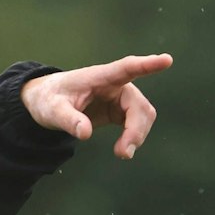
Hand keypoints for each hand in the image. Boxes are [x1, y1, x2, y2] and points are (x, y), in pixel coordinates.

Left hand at [20, 53, 167, 159]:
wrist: (47, 102)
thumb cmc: (49, 99)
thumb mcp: (52, 110)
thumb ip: (69, 120)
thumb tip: (86, 134)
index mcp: (100, 77)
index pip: (127, 68)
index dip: (147, 65)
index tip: (167, 60)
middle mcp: (116, 85)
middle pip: (139, 104)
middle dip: (136, 128)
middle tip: (124, 153)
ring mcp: (120, 98)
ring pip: (143, 115)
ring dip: (137, 135)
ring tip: (122, 154)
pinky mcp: (120, 111)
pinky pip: (136, 123)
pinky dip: (134, 137)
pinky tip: (122, 150)